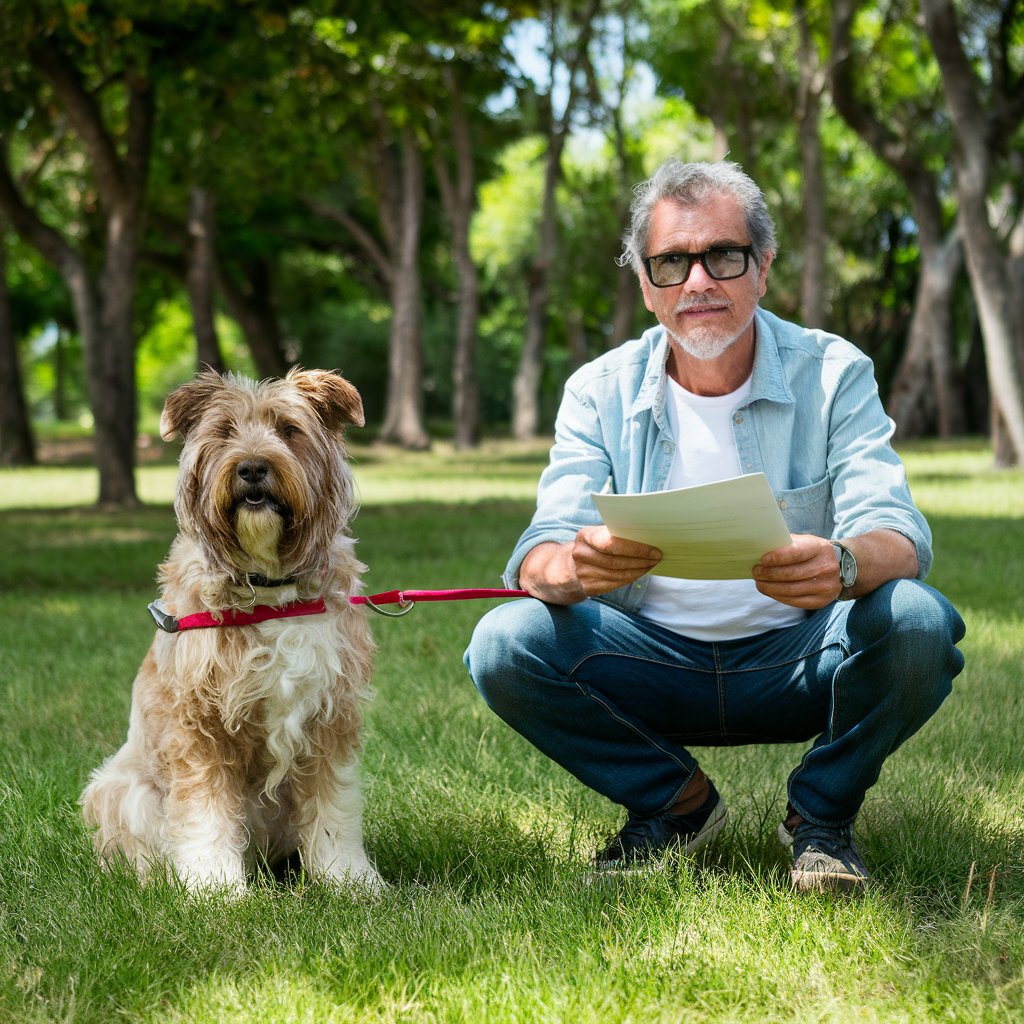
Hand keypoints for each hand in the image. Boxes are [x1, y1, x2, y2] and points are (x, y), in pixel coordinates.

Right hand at [520, 527, 661, 603]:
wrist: (566, 567)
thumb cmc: (592, 546)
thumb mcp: (597, 534)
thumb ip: (616, 533)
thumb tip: (649, 535)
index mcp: (584, 536)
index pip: (611, 543)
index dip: (635, 548)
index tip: (654, 550)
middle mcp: (580, 555)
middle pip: (616, 561)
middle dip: (640, 560)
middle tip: (657, 557)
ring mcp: (582, 573)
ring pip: (617, 575)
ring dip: (638, 571)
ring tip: (651, 565)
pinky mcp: (587, 588)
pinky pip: (614, 584)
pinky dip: (629, 579)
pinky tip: (639, 573)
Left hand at [751, 534, 840, 608]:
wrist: (838, 566)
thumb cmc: (811, 552)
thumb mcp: (803, 541)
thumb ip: (785, 545)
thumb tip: (760, 550)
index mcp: (820, 548)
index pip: (796, 553)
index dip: (778, 557)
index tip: (762, 560)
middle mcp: (826, 568)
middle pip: (791, 574)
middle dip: (769, 574)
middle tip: (756, 572)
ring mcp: (826, 586)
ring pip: (791, 590)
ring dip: (770, 588)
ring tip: (759, 583)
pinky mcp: (822, 601)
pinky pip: (795, 601)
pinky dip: (779, 597)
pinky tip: (770, 591)